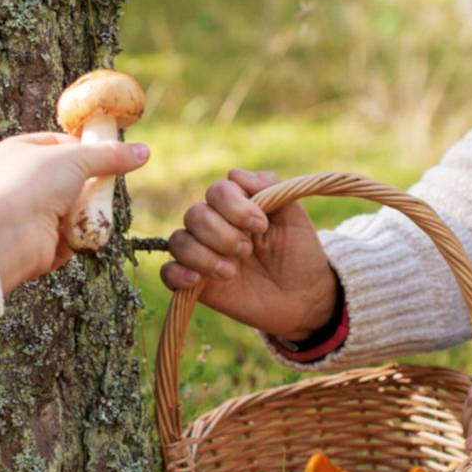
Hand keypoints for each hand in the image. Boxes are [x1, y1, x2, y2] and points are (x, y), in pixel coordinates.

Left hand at [0, 132, 151, 289]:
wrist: (6, 236)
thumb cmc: (30, 185)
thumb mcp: (75, 159)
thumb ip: (109, 155)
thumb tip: (143, 151)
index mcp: (18, 152)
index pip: (58, 143)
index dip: (84, 148)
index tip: (108, 154)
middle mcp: (20, 182)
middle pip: (68, 179)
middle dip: (88, 185)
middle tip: (108, 185)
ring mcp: (29, 214)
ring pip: (70, 210)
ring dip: (84, 213)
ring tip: (93, 211)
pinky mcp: (39, 243)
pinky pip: (69, 237)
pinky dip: (77, 237)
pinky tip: (81, 234)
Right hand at [157, 170, 339, 343]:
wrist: (303, 298)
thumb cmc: (298, 253)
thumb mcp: (294, 217)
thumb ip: (270, 187)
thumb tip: (234, 174)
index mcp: (236, 206)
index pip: (217, 192)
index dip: (235, 207)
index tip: (261, 226)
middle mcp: (214, 226)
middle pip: (195, 215)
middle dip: (222, 235)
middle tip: (247, 251)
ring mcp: (202, 253)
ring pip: (179, 241)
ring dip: (204, 256)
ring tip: (231, 272)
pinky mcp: (195, 283)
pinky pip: (168, 272)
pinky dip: (177, 273)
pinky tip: (198, 280)